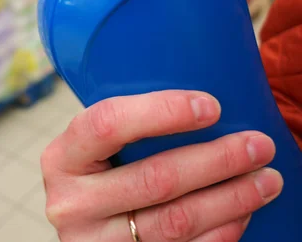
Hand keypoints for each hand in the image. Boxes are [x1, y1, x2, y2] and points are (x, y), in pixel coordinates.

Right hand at [41, 91, 282, 241]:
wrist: (83, 224)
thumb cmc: (98, 173)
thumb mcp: (93, 148)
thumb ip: (124, 127)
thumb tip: (200, 100)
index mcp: (62, 157)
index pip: (107, 124)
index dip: (162, 112)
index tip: (211, 106)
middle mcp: (71, 202)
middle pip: (154, 178)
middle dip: (216, 160)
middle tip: (258, 145)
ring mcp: (95, 241)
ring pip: (176, 221)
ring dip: (231, 199)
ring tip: (266, 180)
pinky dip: (221, 231)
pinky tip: (242, 212)